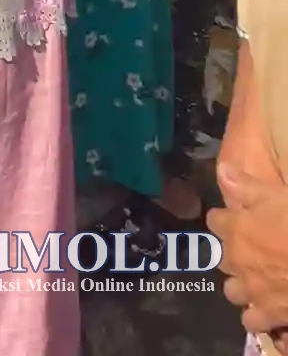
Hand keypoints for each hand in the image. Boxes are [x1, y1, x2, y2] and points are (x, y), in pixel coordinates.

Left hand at [210, 180, 287, 335]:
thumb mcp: (277, 194)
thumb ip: (246, 185)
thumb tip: (221, 170)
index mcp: (237, 229)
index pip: (214, 221)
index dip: (224, 220)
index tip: (234, 219)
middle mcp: (239, 261)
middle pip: (221, 259)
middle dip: (233, 254)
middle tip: (251, 251)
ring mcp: (253, 291)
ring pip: (233, 292)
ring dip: (242, 286)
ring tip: (258, 282)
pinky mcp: (271, 315)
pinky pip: (252, 322)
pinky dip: (258, 317)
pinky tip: (269, 310)